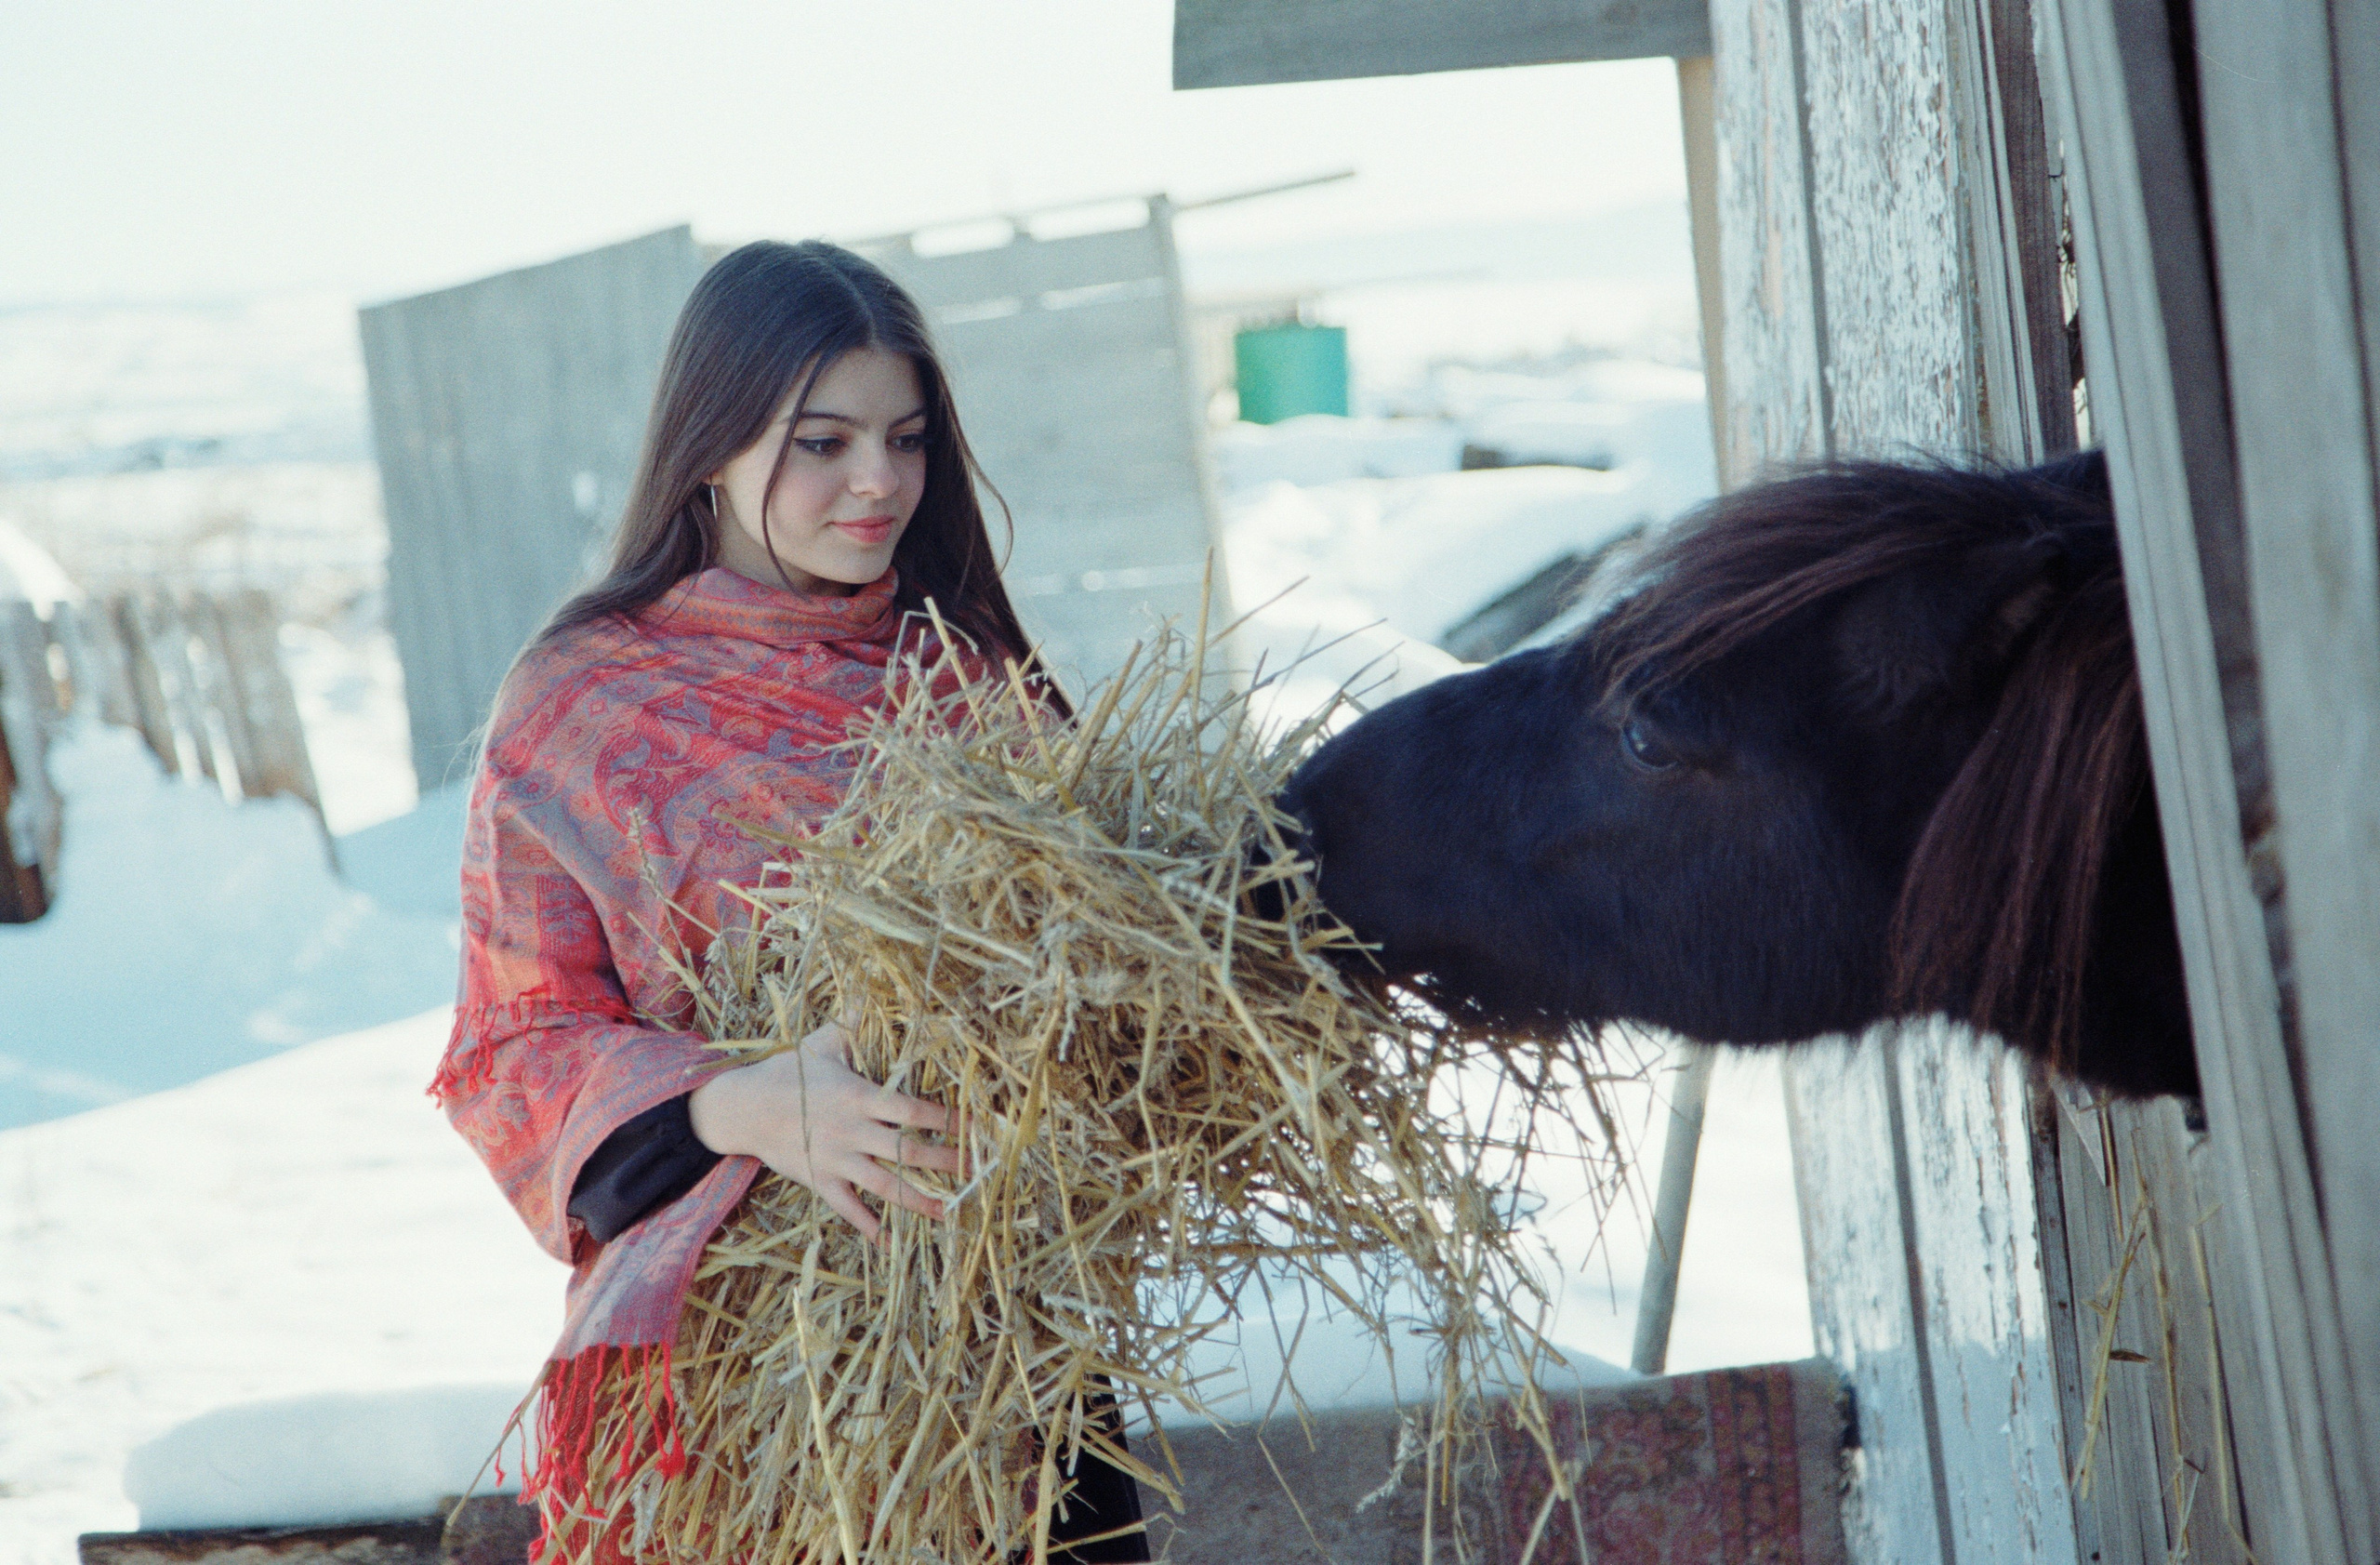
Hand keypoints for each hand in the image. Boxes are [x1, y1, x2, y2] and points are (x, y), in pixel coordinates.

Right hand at [687, 1020, 959, 1241]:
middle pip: (907, 1151)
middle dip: (943, 1162)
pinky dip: (868, 1227)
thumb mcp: (821, 1044)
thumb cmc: (785, 1072)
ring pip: (884, 1185)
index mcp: (859, 1096)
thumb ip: (852, 1026)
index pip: (911, 1110)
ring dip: (917, 1200)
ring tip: (947, 1211)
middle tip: (974, 1172)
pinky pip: (847, 1208)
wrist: (743, 1108)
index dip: (944, 1120)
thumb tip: (871, 996)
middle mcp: (852, 1131)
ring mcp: (836, 1160)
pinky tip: (889, 1243)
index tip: (972, 1127)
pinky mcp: (819, 1181)